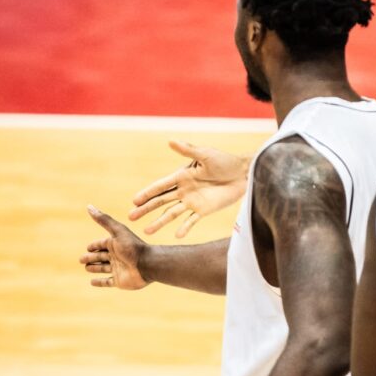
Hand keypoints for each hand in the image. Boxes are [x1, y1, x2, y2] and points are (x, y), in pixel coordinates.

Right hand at [80, 206, 149, 288]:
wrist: (148, 264)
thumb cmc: (133, 247)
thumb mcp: (117, 232)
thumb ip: (104, 220)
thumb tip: (89, 206)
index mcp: (115, 244)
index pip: (101, 245)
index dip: (94, 246)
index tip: (87, 247)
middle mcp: (116, 256)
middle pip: (100, 256)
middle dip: (91, 257)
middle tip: (82, 259)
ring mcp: (117, 269)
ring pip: (102, 268)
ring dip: (94, 268)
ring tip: (87, 268)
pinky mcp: (119, 281)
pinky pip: (107, 282)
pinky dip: (100, 282)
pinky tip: (92, 282)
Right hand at [129, 141, 249, 236]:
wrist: (244, 174)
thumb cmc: (226, 161)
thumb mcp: (206, 154)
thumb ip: (188, 150)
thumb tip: (170, 141)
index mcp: (182, 176)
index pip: (160, 186)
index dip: (147, 193)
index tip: (134, 201)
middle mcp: (184, 190)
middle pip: (161, 201)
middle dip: (146, 209)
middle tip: (131, 217)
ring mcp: (193, 202)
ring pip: (172, 214)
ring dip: (159, 222)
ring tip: (147, 231)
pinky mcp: (204, 210)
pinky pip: (191, 221)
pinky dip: (184, 227)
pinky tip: (176, 235)